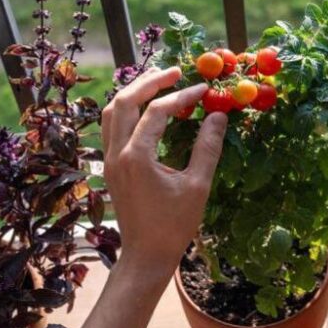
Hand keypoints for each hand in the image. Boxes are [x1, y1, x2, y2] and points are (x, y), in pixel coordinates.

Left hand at [101, 67, 226, 277]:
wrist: (146, 256)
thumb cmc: (174, 225)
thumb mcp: (197, 186)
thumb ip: (207, 147)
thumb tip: (218, 115)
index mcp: (136, 156)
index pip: (157, 110)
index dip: (182, 96)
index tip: (205, 90)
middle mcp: (116, 153)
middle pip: (124, 101)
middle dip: (149, 81)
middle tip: (175, 71)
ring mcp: (109, 160)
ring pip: (112, 112)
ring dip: (134, 93)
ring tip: (158, 81)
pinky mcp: (111, 167)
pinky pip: (113, 127)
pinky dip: (128, 111)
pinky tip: (147, 110)